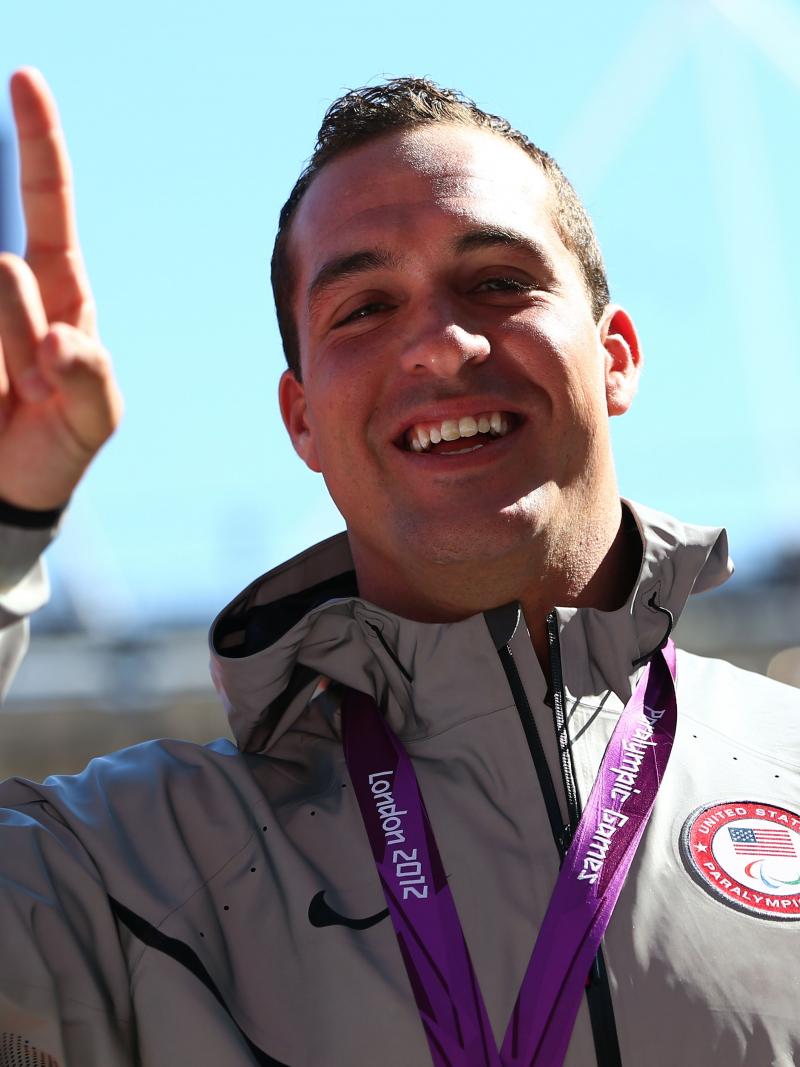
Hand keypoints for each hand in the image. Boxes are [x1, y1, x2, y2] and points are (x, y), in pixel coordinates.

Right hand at [0, 68, 121, 509]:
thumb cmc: (57, 446)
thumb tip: (62, 339)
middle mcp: (8, 287)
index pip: (49, 207)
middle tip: (36, 386)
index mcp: (58, 291)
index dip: (40, 145)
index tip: (27, 80)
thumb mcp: (93, 422)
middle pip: (8, 278)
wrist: (8, 490)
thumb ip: (92, 383)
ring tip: (14, 398)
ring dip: (5, 366)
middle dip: (18, 337)